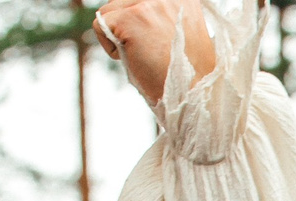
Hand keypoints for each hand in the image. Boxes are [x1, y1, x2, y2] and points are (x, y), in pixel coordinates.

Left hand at [94, 0, 220, 104]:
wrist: (194, 96)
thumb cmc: (184, 75)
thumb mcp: (177, 33)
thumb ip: (158, 16)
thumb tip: (124, 10)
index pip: (138, 0)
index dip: (139, 22)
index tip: (155, 44)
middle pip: (122, 2)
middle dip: (126, 27)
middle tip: (150, 53)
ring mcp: (148, 3)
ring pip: (108, 10)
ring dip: (118, 36)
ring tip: (143, 55)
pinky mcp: (130, 18)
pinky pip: (101, 24)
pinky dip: (110, 48)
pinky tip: (135, 60)